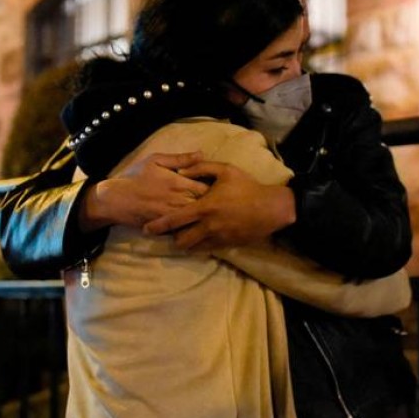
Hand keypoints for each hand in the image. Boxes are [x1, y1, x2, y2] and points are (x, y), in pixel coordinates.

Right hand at [78, 151, 209, 231]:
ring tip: (210, 213)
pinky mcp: (166, 227)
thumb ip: (180, 159)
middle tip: (218, 201)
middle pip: (206, 205)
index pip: (208, 187)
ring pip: (198, 219)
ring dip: (205, 216)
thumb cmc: (136, 176)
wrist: (116, 199)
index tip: (218, 186)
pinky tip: (197, 225)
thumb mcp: (156, 160)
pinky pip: (185, 229)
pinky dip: (193, 227)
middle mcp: (179, 201)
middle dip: (213, 203)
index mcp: (179, 183)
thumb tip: (202, 154)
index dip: (216, 187)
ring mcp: (174, 216)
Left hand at [143, 162, 295, 250]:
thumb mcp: (225, 170)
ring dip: (186, 243)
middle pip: (181, 240)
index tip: (147, 229)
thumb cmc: (247, 186)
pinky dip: (200, 245)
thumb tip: (180, 170)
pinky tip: (201, 238)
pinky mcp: (227, 245)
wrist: (271, 208)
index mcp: (204, 207)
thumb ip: (201, 168)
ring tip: (184, 236)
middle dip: (173, 238)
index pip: (175, 220)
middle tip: (170, 232)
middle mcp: (208, 226)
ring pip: (193, 248)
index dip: (158, 226)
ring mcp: (218, 237)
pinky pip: (207, 249)